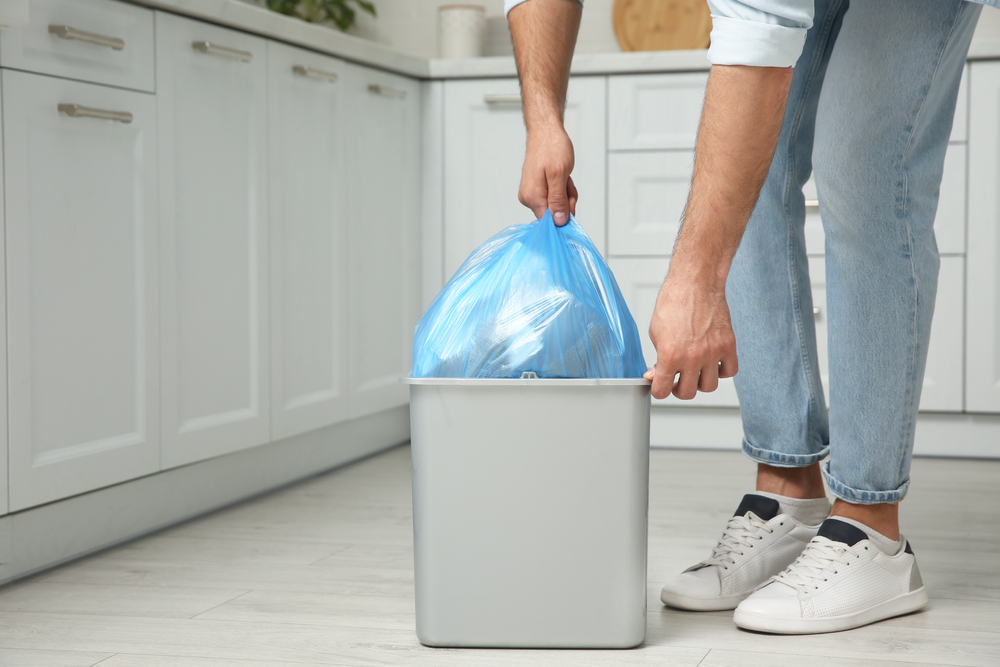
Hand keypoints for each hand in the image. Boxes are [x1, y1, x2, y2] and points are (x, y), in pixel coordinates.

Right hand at [519, 125, 577, 225]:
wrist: (545, 131)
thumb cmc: (552, 148)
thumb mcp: (559, 175)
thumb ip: (558, 200)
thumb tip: (558, 221)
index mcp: (532, 197)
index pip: (548, 222)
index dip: (563, 216)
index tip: (570, 203)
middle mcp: (529, 198)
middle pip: (554, 214)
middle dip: (566, 201)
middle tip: (567, 184)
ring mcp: (532, 194)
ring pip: (556, 205)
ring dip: (565, 193)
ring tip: (564, 177)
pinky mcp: (537, 189)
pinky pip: (554, 197)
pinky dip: (562, 189)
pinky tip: (562, 177)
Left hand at [643, 273, 738, 399]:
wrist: (695, 283)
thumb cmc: (674, 301)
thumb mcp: (655, 332)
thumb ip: (657, 357)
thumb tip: (656, 374)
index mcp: (670, 355)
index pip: (662, 390)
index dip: (658, 390)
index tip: (660, 386)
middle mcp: (692, 357)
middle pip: (687, 393)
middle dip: (678, 388)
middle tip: (676, 379)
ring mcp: (712, 352)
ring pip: (709, 387)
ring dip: (699, 382)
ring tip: (694, 371)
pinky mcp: (728, 345)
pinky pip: (729, 371)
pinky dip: (721, 371)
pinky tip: (712, 362)